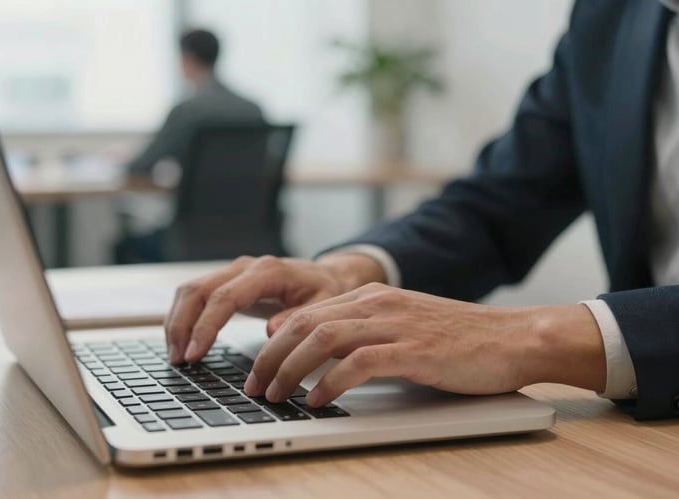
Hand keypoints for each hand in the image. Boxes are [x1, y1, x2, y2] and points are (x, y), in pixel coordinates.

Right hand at [165, 253, 385, 363]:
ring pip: (190, 291)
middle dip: (182, 326)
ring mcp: (232, 272)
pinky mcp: (226, 282)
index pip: (225, 296)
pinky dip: (182, 318)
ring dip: (177, 323)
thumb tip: (271, 332)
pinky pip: (194, 295)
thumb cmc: (325, 292)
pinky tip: (182, 341)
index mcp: (267, 272)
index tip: (195, 353)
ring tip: (176, 356)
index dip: (206, 326)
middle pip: (198, 290)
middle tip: (179, 361)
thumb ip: (298, 317)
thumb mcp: (324, 306)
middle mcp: (245, 267)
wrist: (326, 276)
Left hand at [244, 283, 606, 406]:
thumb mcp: (402, 326)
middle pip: (306, 324)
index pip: (308, 313)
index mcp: (373, 297)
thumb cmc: (459, 340)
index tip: (259, 366)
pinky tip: (318, 399)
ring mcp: (396, 325)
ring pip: (324, 339)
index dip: (276, 341)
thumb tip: (319, 355)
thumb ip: (363, 332)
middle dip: (272, 356)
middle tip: (256, 385)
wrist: (513, 338)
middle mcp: (379, 304)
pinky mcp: (415, 350)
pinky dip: (331, 381)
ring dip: (292, 368)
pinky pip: (360, 363)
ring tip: (276, 394)